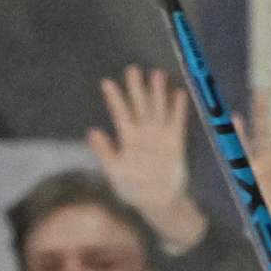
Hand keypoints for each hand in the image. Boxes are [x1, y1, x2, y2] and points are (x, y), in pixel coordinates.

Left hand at [87, 66, 206, 251]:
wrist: (157, 201)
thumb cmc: (132, 189)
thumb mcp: (114, 171)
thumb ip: (104, 151)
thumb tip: (91, 132)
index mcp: (127, 138)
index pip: (119, 113)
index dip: (113, 98)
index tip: (106, 82)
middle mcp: (143, 132)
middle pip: (139, 105)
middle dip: (136, 88)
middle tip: (132, 69)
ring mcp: (159, 135)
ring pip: (158, 108)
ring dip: (157, 93)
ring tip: (157, 75)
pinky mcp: (175, 141)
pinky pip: (177, 121)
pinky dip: (178, 108)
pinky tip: (179, 93)